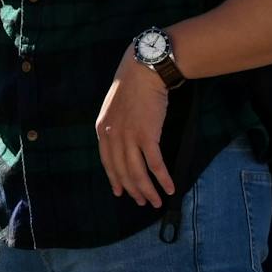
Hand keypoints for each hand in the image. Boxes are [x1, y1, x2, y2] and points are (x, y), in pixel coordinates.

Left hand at [94, 47, 175, 206]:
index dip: (115, 180)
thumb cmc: (132, 86)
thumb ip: (114, 126)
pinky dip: (163, 179)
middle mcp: (112, 136)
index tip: (120, 192)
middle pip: (122, 171)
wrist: (143, 70)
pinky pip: (155, 164)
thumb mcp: (113, 107)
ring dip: (148, 190)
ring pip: (137, 173)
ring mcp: (129, 137)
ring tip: (156, 201)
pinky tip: (170, 188)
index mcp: (102, 130)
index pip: (107, 162)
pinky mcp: (147, 135)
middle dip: (133, 190)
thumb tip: (121, 142)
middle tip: (142, 202)